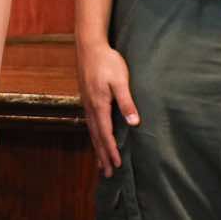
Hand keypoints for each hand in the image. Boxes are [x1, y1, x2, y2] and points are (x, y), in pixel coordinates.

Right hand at [76, 40, 139, 176]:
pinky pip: (90, 123)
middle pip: (96, 137)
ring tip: (101, 162)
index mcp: (99, 105)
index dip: (112, 150)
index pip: (106, 134)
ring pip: (92, 131)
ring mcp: (87, 103)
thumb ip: (126, 102)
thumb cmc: (107, 61)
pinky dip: (94, 135)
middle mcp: (90, 107)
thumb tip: (134, 123)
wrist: (89, 46)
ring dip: (97, 148)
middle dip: (103, 155)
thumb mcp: (120, 80)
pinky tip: (96, 137)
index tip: (117, 165)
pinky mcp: (87, 98)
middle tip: (107, 173)